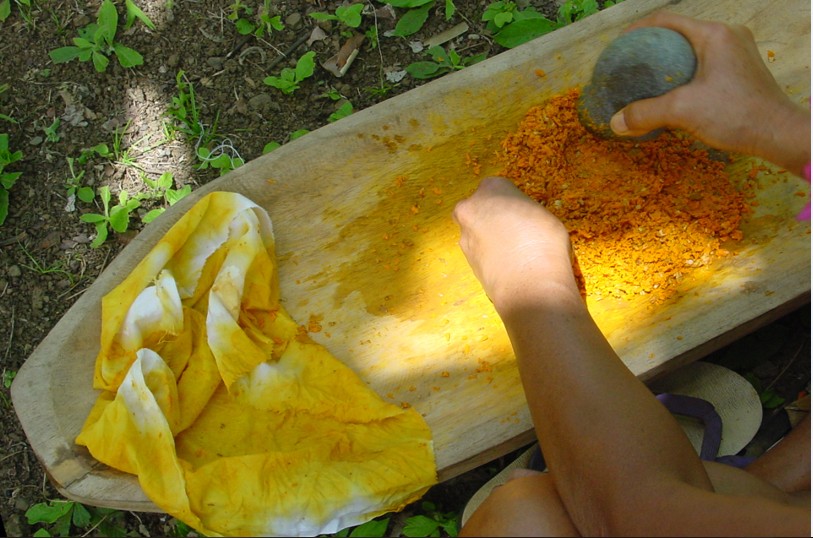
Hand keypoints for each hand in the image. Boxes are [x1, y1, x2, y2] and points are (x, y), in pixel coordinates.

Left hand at [453, 177, 576, 313]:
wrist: (529, 281)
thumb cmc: (543, 240)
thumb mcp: (541, 214)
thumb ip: (521, 212)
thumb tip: (517, 222)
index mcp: (491, 188)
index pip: (496, 187)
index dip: (508, 201)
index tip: (519, 212)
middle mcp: (471, 207)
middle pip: (478, 208)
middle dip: (490, 217)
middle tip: (512, 231)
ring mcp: (465, 235)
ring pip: (475, 231)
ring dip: (488, 238)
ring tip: (512, 252)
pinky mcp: (465, 260)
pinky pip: (478, 252)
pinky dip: (488, 256)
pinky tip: (506, 264)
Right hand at [610, 11, 809, 174]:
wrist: (778, 133)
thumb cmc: (734, 114)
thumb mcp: (682, 111)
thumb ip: (645, 113)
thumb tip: (615, 122)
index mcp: (714, 34)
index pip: (666, 21)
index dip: (637, 31)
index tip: (619, 48)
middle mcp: (727, 36)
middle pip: (680, 35)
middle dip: (652, 49)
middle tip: (630, 66)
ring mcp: (737, 53)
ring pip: (693, 51)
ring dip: (669, 63)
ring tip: (647, 80)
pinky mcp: (742, 70)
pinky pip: (705, 65)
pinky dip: (684, 75)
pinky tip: (672, 93)